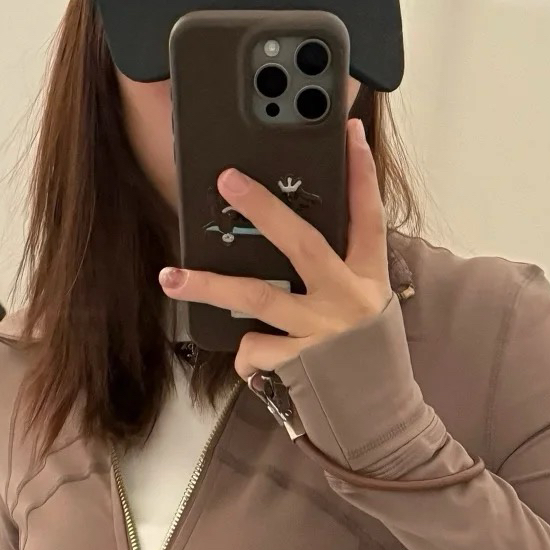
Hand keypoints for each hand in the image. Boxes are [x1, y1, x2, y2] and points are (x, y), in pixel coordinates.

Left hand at [158, 117, 391, 381]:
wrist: (378, 416)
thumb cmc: (363, 358)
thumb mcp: (365, 308)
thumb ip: (337, 273)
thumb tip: (289, 241)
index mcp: (368, 279)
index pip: (369, 217)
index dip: (361, 174)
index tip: (350, 133)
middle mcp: (347, 300)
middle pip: (303, 244)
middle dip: (264, 209)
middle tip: (228, 180)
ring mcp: (322, 331)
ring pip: (258, 298)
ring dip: (209, 286)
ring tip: (172, 277)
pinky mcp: (301, 364)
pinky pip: (254, 348)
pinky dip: (246, 353)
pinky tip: (252, 359)